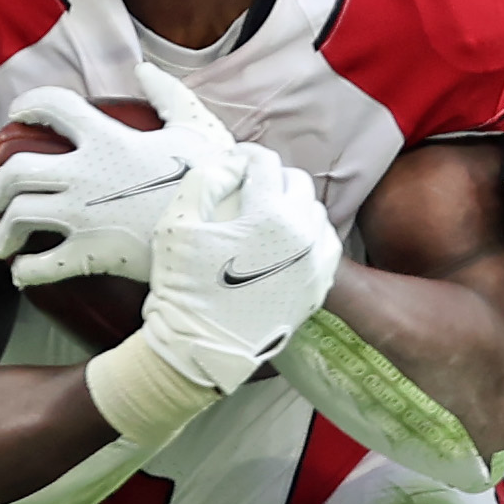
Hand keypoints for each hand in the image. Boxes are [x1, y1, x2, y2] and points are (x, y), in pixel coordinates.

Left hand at [0, 61, 238, 286]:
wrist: (224, 232)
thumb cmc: (213, 178)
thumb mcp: (197, 127)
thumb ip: (169, 94)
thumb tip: (144, 70)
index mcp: (106, 138)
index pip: (52, 106)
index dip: (29, 104)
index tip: (17, 114)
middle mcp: (84, 175)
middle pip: (16, 172)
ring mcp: (83, 216)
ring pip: (19, 217)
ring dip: (2, 231)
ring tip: (0, 242)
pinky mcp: (91, 255)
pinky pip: (42, 266)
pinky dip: (25, 271)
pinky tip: (21, 272)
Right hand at [142, 145, 342, 395]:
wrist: (202, 347)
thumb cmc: (184, 286)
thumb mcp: (178, 224)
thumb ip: (205, 180)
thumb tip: (233, 162)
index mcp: (268, 215)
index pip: (267, 163)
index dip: (245, 157)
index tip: (233, 164)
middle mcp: (301, 235)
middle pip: (298, 183)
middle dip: (273, 179)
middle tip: (249, 189)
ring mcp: (315, 263)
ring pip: (316, 213)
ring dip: (293, 205)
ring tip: (268, 215)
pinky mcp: (318, 286)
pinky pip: (326, 245)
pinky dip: (310, 235)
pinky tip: (287, 242)